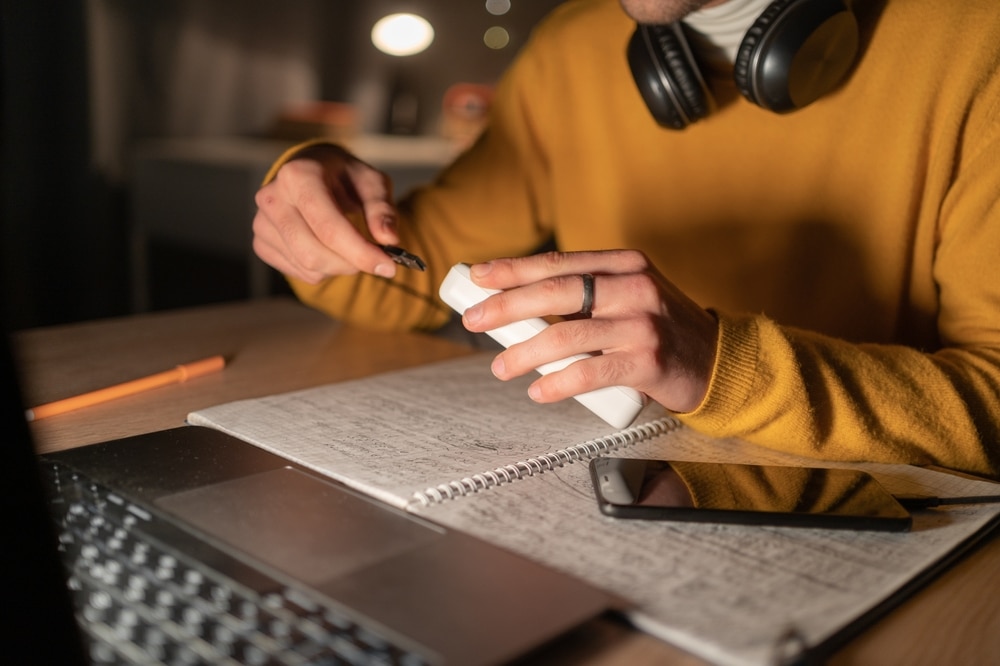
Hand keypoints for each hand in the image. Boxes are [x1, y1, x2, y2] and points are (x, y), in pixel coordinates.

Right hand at [252, 143, 401, 282]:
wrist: (312, 174)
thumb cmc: (343, 178)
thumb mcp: (371, 182)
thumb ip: (382, 209)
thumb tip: (389, 239)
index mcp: (298, 176)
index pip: (328, 226)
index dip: (360, 252)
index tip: (388, 266)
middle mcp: (272, 198)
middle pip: (313, 253)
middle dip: (350, 263)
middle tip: (373, 257)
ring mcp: (262, 223)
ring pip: (308, 266)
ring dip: (339, 267)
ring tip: (349, 246)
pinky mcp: (261, 243)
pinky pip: (299, 272)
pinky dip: (323, 269)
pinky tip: (329, 249)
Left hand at [460, 250, 718, 412]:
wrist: (717, 362)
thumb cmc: (659, 329)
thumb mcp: (627, 298)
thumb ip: (583, 298)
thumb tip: (515, 308)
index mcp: (624, 264)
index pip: (559, 262)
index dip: (513, 269)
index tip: (478, 276)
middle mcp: (634, 287)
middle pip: (556, 292)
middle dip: (506, 306)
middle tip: (473, 321)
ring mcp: (643, 323)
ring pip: (567, 335)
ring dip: (524, 353)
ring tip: (500, 367)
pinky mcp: (649, 362)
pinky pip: (590, 372)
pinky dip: (557, 383)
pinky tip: (539, 390)